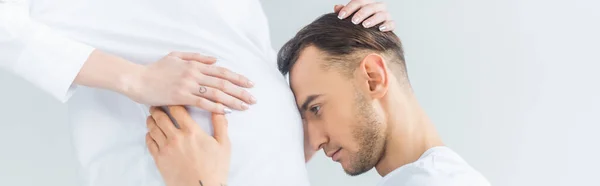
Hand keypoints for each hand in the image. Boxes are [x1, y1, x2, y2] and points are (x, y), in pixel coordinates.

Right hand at [128, 52, 255, 113]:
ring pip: (216, 93)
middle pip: (223, 82)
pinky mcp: (181, 96)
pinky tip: (226, 111)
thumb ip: (196, 57)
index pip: (222, 72)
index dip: (237, 78)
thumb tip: (215, 60)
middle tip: (253, 99)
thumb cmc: (155, 69)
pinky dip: (216, 106)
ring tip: (245, 106)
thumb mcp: (176, 57)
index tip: (250, 84)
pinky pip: (202, 102)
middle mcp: (194, 74)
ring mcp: (188, 85)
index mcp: (195, 65)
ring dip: (233, 100)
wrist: (137, 79)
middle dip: (241, 91)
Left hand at [146, 106, 229, 185]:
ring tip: (152, 117)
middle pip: (161, 117)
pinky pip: (149, 143)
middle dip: (157, 109)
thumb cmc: (215, 169)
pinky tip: (151, 134)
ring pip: (153, 128)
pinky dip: (149, 135)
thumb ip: (220, 124)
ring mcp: (166, 149)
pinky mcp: (159, 159)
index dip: (172, 102)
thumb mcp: (224, 145)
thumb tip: (219, 109)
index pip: (177, 109)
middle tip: (156, 105)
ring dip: (151, 121)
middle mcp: (176, 138)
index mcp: (192, 132)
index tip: (171, 99)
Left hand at [334, 0, 394, 31]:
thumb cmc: (360, 22)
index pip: (359, 1)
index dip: (349, 8)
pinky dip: (387, 25)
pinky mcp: (391, 24)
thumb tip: (337, 7)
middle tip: (353, 21)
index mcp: (367, 3)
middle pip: (370, 6)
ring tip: (365, 25)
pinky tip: (380, 29)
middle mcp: (377, 7)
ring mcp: (385, 15)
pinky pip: (392, 23)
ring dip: (373, 19)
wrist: (372, 33)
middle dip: (361, 13)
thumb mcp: (351, 16)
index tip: (340, 16)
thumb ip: (344, 11)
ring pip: (381, 14)